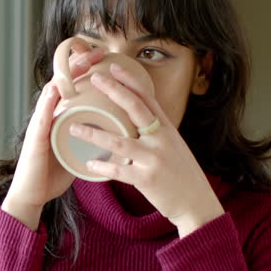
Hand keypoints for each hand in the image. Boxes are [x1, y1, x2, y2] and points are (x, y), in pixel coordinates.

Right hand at [1, 39, 105, 229]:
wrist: (33, 194)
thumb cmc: (52, 174)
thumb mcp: (74, 149)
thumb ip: (87, 139)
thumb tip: (110, 133)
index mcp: (59, 117)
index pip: (73, 86)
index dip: (87, 69)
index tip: (105, 57)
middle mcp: (48, 116)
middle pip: (63, 82)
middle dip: (80, 64)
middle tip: (98, 51)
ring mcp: (40, 125)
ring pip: (51, 94)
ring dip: (65, 76)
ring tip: (80, 63)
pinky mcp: (34, 139)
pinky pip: (41, 117)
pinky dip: (48, 102)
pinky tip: (55, 91)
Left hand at [69, 62, 223, 236]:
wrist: (196, 202)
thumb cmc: (180, 173)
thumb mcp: (172, 146)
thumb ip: (155, 132)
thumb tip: (136, 119)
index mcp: (167, 129)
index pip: (148, 98)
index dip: (131, 82)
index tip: (114, 68)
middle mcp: (162, 139)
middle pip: (135, 109)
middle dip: (113, 91)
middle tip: (94, 79)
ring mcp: (154, 158)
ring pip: (120, 142)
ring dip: (94, 135)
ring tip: (74, 128)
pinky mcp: (148, 179)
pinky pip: (120, 171)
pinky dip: (102, 167)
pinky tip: (88, 165)